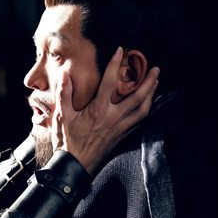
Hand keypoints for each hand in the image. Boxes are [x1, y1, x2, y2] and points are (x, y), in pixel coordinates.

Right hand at [51, 47, 158, 173]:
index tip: (120, 51)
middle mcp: (113, 117)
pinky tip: (148, 104)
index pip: (109, 82)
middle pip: (137, 96)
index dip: (114, 64)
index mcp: (98, 110)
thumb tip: (66, 75)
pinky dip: (146, 110)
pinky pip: (138, 121)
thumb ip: (64, 94)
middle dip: (148, 81)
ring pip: (142, 109)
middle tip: (155, 68)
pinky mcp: (121, 136)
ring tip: (156, 83)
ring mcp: (119, 127)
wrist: (74, 166)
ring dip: (151, 94)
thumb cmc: (66, 141)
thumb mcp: (61, 116)